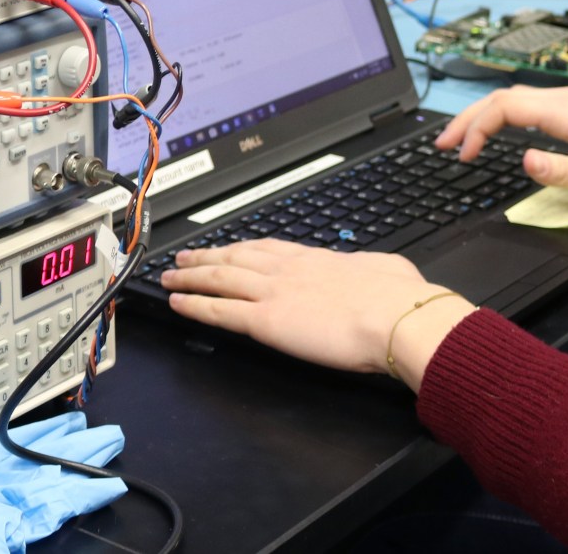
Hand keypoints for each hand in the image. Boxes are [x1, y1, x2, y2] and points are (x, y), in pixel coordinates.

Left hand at [162, 239, 475, 387]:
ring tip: (169, 277)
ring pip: (219, 279)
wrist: (395, 318)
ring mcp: (273, 292)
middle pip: (235, 257)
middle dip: (206, 257)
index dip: (242, 247)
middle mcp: (289, 270)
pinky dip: (194, 306)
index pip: (268, 248)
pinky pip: (219, 311)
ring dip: (190, 277)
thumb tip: (372, 270)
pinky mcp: (265, 321)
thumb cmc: (398, 298)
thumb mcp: (385, 268)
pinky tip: (177, 304)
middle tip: (182, 257)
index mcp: (317, 258)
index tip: (227, 246)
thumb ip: (368, 268)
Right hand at [436, 85, 567, 214]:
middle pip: (503, 98)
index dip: (474, 129)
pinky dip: (505, 118)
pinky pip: (531, 105)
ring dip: (485, 117)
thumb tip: (523, 160)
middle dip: (468, 119)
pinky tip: (500, 133)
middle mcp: (567, 99)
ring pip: (516, 99)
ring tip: (463, 140)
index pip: (504, 107)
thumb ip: (557, 170)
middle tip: (442, 144)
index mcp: (566, 110)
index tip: (459, 154)